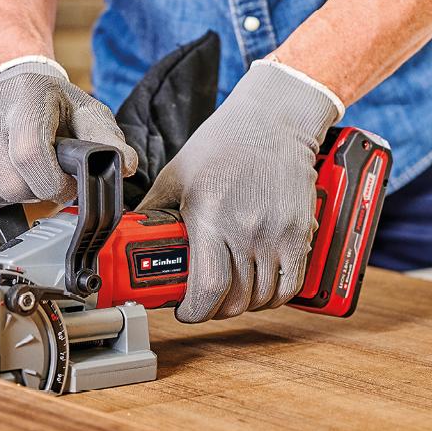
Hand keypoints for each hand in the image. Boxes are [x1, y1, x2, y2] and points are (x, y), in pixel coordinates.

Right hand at [0, 59, 136, 208]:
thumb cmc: (51, 103)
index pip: (31, 157)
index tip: (63, 184)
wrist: (8, 80)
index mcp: (27, 94)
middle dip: (32, 191)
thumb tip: (124, 167)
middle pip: (8, 183)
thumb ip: (108, 141)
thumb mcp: (86, 113)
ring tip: (19, 172)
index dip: (53, 184)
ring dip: (8, 196)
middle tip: (42, 177)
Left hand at [135, 61, 340, 321]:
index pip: (207, 287)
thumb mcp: (177, 173)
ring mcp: (277, 234)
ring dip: (244, 303)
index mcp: (211, 216)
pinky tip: (261, 287)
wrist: (274, 120)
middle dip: (215, 308)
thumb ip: (153, 209)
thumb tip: (131, 234)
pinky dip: (275, 296)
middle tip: (205, 300)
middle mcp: (246, 229)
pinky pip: (290, 285)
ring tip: (231, 291)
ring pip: (262, 297)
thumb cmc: (225, 142)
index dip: (194, 310)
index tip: (185, 309)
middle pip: (235, 299)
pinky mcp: (300, 233)